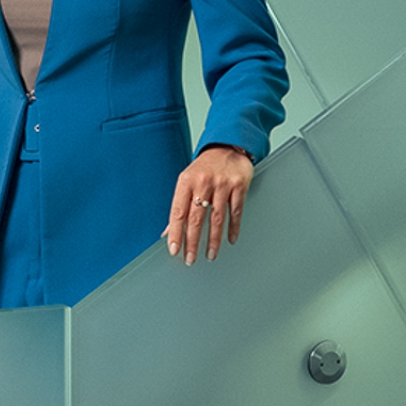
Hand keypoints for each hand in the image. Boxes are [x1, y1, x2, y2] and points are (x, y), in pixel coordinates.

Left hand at [166, 144, 253, 264]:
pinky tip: (230, 239)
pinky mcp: (238, 186)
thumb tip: (167, 231)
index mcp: (186, 182)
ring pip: (216, 218)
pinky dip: (233, 228)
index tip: (174, 250)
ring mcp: (222, 184)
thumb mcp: (187, 182)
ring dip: (213, 240)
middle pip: (196, 218)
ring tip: (210, 255)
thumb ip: (179, 207)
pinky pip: (236, 211)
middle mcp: (203, 183)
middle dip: (192, 242)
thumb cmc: (204, 167)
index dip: (175, 233)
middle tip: (190, 259)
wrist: (228, 146)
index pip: (177, 212)